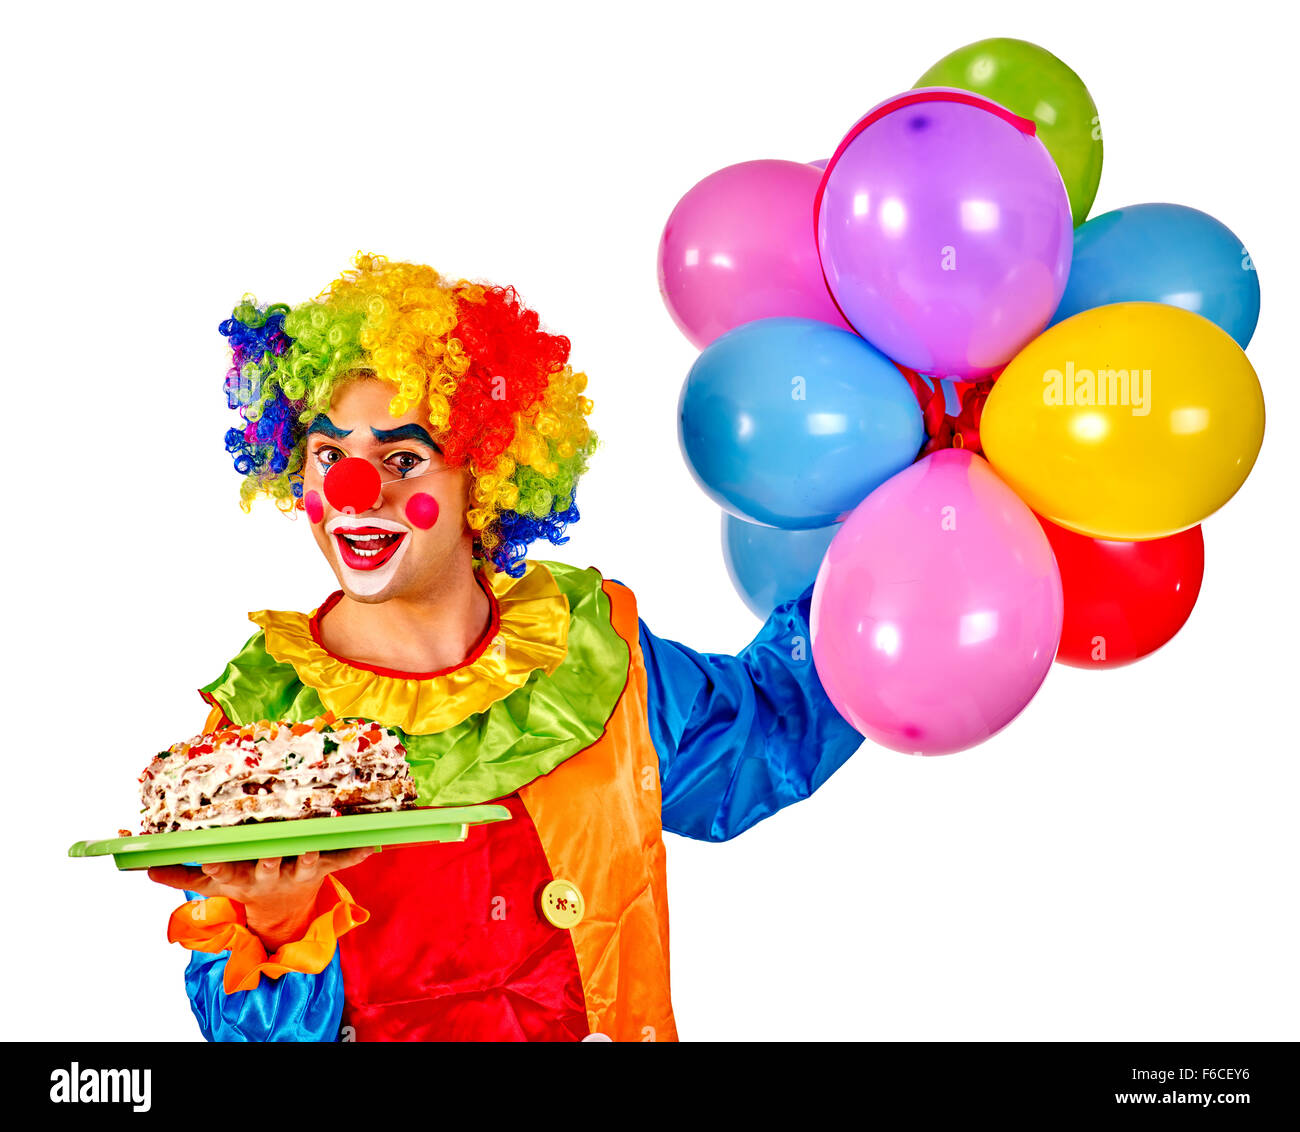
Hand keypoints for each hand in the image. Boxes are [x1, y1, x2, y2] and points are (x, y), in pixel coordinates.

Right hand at [148, 848, 376, 950]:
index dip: (218, 867)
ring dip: (313, 853)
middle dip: (270, 859)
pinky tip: (374, 842)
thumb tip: (144, 866)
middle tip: (270, 849)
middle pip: (269, 867)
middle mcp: (271, 876)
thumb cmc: (243, 885)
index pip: (226, 873)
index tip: (210, 859)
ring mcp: (299, 873)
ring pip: (307, 863)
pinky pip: (343, 860)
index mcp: (242, 879)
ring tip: (318, 837)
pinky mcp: (323, 869)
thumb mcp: (212, 885)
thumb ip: (179, 875)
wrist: (281, 913)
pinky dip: (358, 852)